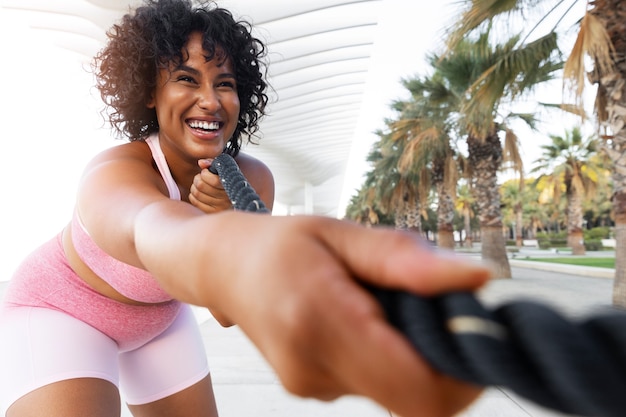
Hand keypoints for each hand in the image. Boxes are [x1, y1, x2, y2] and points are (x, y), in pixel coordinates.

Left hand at [189, 158, 231, 212]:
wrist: (232, 196)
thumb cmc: (224, 180)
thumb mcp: (222, 170)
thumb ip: (212, 163)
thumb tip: (201, 163)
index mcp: (232, 186)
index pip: (214, 181)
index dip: (205, 174)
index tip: (206, 172)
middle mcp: (227, 200)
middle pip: (201, 186)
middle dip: (198, 179)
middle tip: (201, 178)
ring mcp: (220, 208)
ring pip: (196, 193)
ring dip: (194, 187)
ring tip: (200, 186)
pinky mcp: (211, 213)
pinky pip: (195, 202)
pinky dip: (193, 196)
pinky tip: (200, 194)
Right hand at [210, 215, 489, 416]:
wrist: (221, 267)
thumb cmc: (281, 242)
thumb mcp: (340, 233)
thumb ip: (404, 260)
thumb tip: (477, 279)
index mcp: (320, 321)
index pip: (419, 389)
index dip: (465, 373)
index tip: (479, 327)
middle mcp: (313, 367)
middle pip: (415, 398)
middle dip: (445, 359)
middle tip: (439, 304)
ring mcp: (310, 385)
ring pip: (397, 391)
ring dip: (412, 352)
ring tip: (385, 300)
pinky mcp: (312, 388)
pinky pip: (373, 383)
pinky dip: (387, 354)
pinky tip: (363, 316)